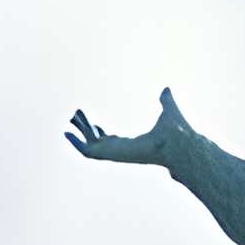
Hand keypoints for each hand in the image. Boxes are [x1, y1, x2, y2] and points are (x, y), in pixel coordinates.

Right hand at [64, 87, 190, 163]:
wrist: (178, 140)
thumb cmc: (176, 130)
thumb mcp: (168, 109)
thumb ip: (166, 100)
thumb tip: (167, 90)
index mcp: (134, 144)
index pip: (112, 141)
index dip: (101, 132)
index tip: (93, 123)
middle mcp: (124, 151)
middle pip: (98, 142)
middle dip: (86, 129)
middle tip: (76, 115)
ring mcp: (118, 154)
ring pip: (90, 145)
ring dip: (79, 132)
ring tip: (71, 116)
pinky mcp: (112, 155)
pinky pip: (87, 152)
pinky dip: (76, 144)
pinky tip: (67, 133)